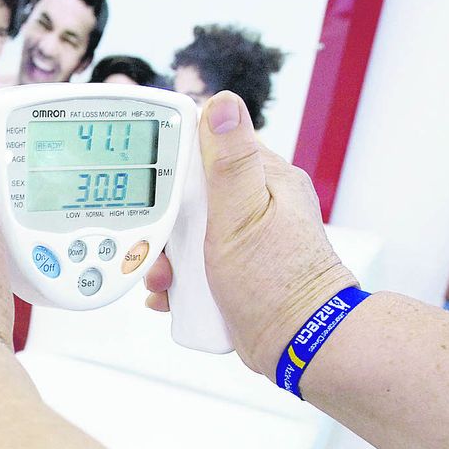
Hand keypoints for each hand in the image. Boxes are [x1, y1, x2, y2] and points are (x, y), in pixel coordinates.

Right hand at [143, 91, 356, 375]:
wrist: (298, 344)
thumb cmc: (279, 284)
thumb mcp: (244, 216)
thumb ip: (231, 162)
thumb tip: (224, 104)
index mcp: (264, 178)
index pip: (209, 143)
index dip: (172, 155)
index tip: (150, 176)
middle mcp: (254, 204)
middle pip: (190, 192)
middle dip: (164, 219)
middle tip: (162, 245)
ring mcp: (243, 240)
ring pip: (186, 233)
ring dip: (165, 256)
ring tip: (166, 278)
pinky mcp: (232, 271)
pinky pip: (191, 265)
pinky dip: (175, 280)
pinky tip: (170, 294)